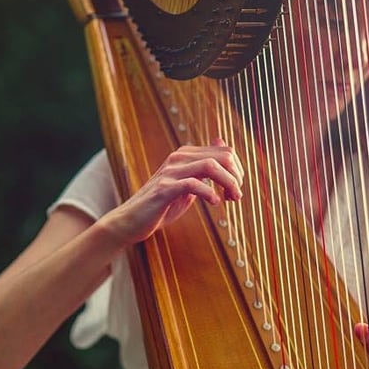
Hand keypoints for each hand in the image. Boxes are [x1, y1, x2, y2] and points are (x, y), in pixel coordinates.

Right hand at [99, 139, 243, 244]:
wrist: (131, 221)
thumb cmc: (161, 206)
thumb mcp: (188, 186)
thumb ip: (204, 171)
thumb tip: (221, 147)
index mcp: (186, 155)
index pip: (224, 151)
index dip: (237, 170)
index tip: (236, 190)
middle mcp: (178, 158)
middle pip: (222, 156)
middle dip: (236, 176)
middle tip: (236, 196)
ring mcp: (170, 172)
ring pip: (210, 166)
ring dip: (227, 183)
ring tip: (230, 199)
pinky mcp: (164, 188)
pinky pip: (193, 184)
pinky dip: (209, 193)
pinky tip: (215, 204)